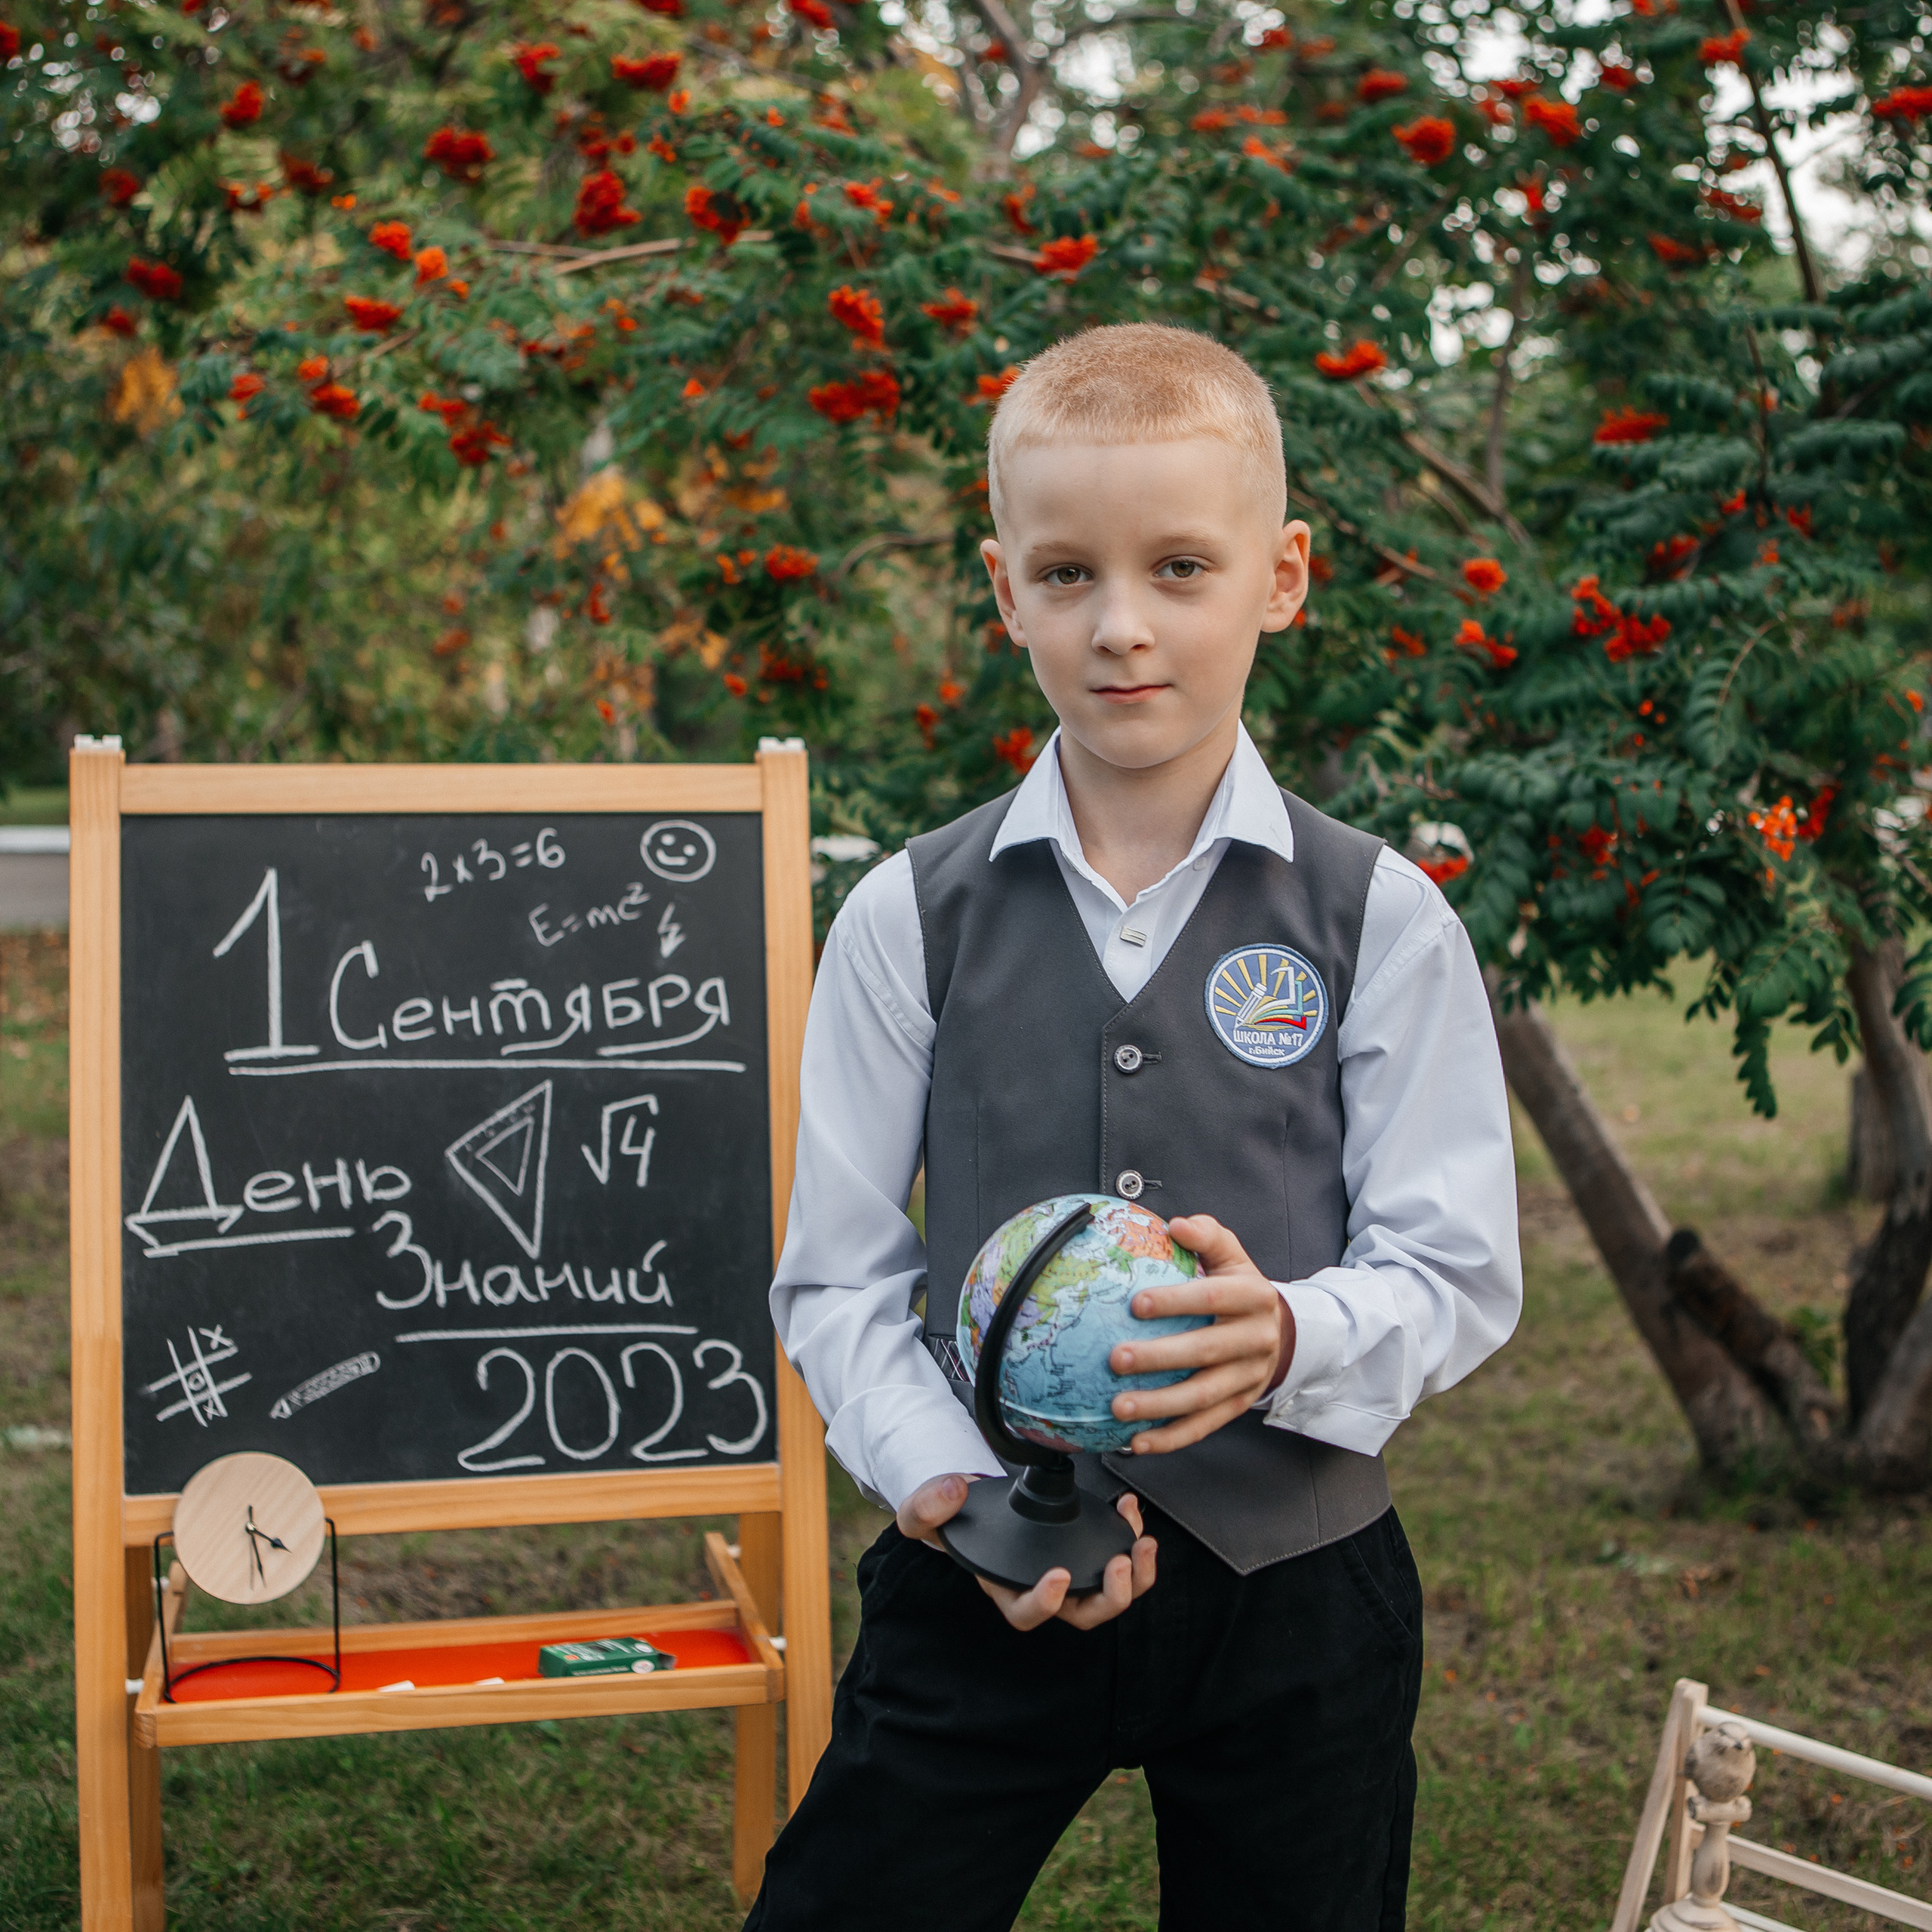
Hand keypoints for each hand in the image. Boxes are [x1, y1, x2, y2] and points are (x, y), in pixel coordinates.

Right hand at [895, 1474, 1156, 1630]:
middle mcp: (1041, 1588)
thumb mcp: (923, 1511)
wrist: (972, 1502)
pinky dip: (1130, 1534)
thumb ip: (928, 1506)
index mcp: (1003, 1588)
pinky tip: (1128, 1508)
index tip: (1058, 1576)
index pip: (1026, 1614)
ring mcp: (1068, 1571)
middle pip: (1084, 1613)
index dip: (1045, 1603)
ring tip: (1144, 1543)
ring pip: (1111, 1593)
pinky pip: (1117, 1554)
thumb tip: (954, 1490)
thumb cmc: (950, 1517)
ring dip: (1137, 1575)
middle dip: (1111, 1596)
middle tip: (1120, 1563)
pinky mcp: (1085, 1548)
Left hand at [1107, 1213, 1292, 1454]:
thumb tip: (1176, 1225)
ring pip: (1203, 1396)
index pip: (1215, 1298)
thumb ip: (1207, 1236)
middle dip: (1160, 1357)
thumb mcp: (1233, 1256)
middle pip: (1206, 1351)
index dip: (1177, 1301)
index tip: (1136, 1303)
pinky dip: (1170, 1437)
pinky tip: (1136, 1442)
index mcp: (1254, 1297)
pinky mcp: (1239, 1406)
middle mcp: (1256, 1339)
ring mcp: (1249, 1377)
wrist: (1281, 1332)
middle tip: (1115, 1358)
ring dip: (1159, 1405)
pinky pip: (1204, 1425)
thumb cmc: (1240, 1288)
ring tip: (1118, 1406)